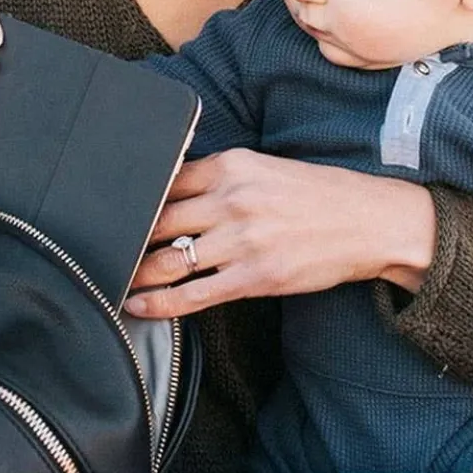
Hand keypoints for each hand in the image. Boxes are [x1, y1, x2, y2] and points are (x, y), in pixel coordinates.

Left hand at [123, 149, 436, 317]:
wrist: (372, 222)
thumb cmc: (319, 195)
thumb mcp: (266, 169)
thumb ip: (221, 178)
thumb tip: (172, 193)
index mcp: (232, 165)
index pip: (165, 181)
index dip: (135, 200)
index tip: (113, 212)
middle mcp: (231, 200)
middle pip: (158, 221)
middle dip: (127, 238)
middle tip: (100, 250)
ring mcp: (242, 240)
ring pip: (167, 260)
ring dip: (136, 273)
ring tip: (114, 281)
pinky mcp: (254, 277)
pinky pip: (193, 294)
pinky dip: (159, 304)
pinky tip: (138, 306)